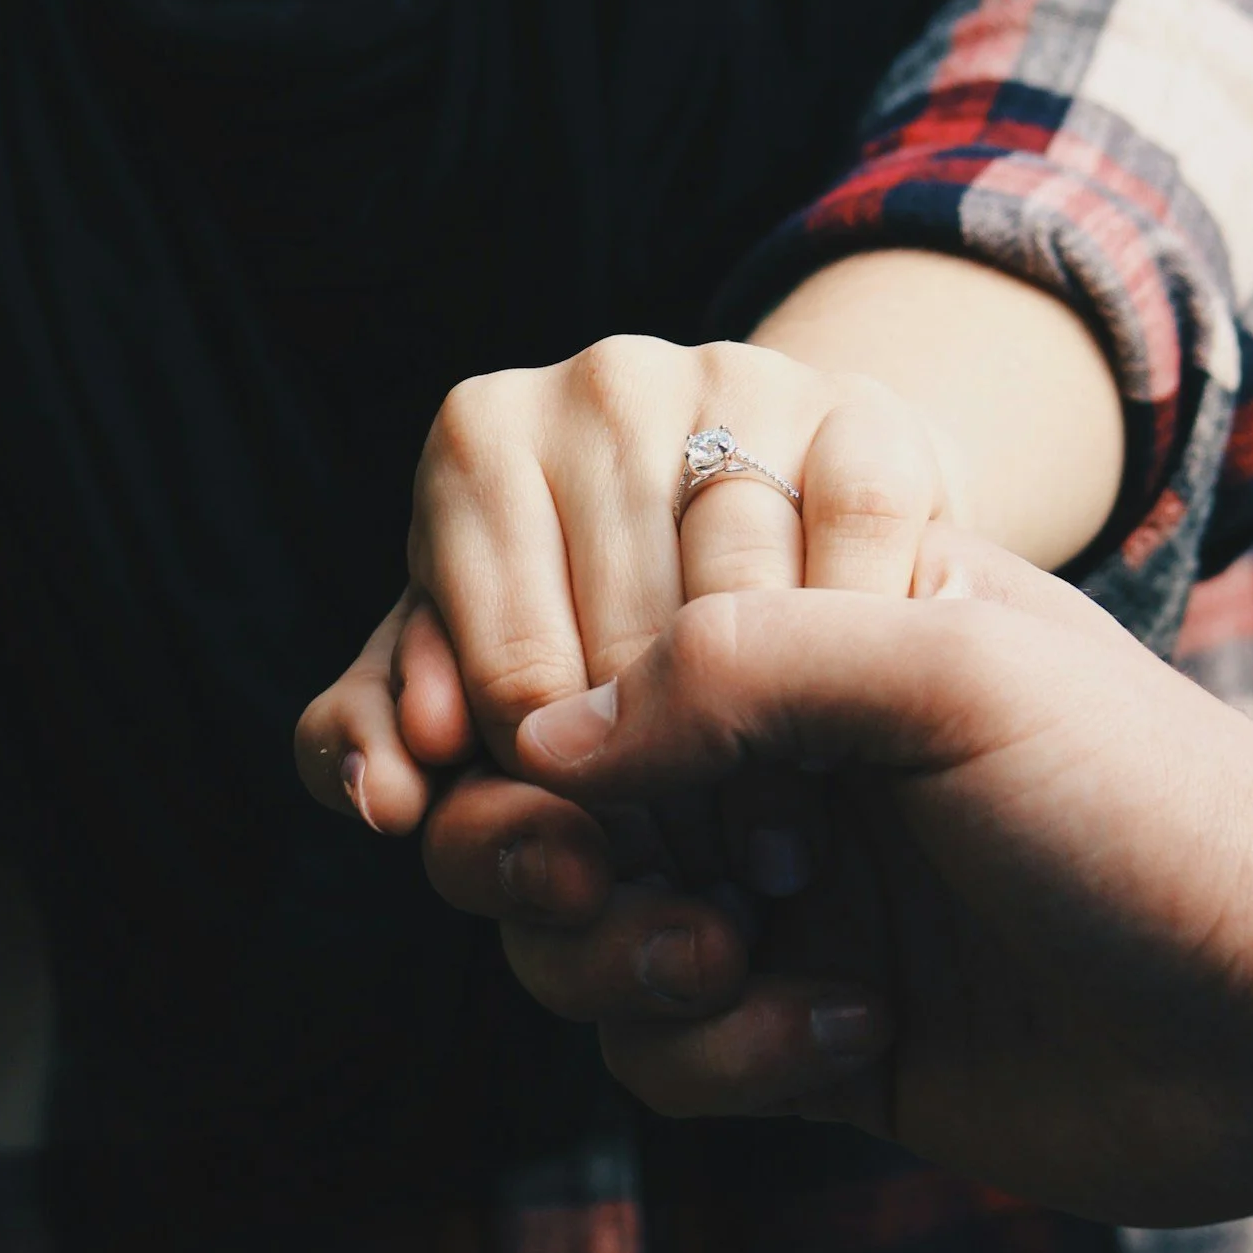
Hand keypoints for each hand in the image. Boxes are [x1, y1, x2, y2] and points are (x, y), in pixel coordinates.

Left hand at [295, 333, 955, 897]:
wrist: (780, 512)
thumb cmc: (596, 609)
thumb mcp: (475, 666)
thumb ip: (385, 737)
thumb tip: (389, 796)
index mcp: (481, 436)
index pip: (508, 669)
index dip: (561, 790)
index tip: (599, 848)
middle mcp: (602, 383)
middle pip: (626, 640)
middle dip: (661, 781)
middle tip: (691, 871)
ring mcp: (741, 381)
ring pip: (743, 599)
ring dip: (769, 739)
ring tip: (768, 833)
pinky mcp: (867, 411)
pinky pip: (857, 550)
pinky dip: (855, 655)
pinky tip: (843, 726)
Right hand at [485, 532, 1252, 1228]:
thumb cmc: (1139, 799)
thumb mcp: (946, 669)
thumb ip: (736, 663)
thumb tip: (547, 736)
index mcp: (815, 627)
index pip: (602, 644)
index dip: (541, 710)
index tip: (539, 765)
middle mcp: (782, 758)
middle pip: (556, 800)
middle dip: (542, 851)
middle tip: (587, 881)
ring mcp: (789, 896)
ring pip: (587, 934)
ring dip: (625, 959)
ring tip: (729, 956)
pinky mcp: (804, 1030)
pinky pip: (667, 1049)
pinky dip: (722, 1052)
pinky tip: (853, 1032)